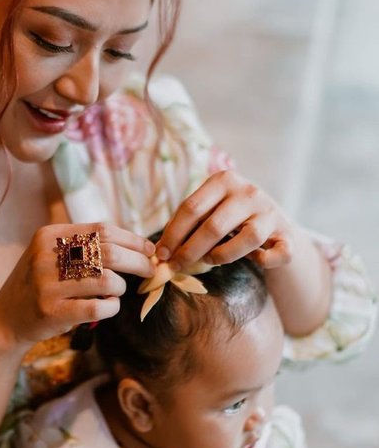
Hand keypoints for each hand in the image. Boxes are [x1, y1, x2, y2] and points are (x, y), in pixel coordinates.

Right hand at [0, 222, 154, 348]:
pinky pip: (98, 307)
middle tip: (149, 271)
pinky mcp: (52, 312)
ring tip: (116, 292)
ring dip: (121, 287)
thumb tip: (137, 245)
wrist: (6, 320)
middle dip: (138, 262)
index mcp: (49, 236)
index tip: (149, 249)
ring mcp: (47, 285)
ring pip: (107, 281)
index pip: (102, 230)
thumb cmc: (40, 285)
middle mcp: (46, 256)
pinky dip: (112, 307)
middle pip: (110, 253)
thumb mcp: (51, 255)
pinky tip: (109, 306)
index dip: (132, 239)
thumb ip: (84, 246)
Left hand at [156, 171, 293, 271]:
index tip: (160, 255)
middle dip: (189, 251)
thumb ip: (187, 224)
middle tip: (175, 267)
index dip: (172, 234)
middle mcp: (249, 192)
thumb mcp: (209, 209)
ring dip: (223, 256)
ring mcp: (270, 212)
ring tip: (211, 260)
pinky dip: (265, 261)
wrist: (274, 223)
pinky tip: (255, 260)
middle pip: (213, 226)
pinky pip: (279, 253)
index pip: (191, 207)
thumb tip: (158, 252)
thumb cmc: (230, 217)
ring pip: (248, 238)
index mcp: (224, 180)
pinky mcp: (288, 233)